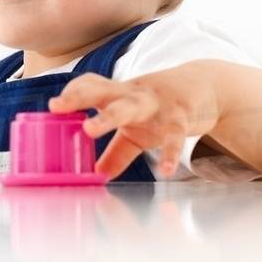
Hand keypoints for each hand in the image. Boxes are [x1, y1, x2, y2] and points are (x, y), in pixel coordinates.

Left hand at [47, 63, 221, 178]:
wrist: (207, 87)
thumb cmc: (162, 107)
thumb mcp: (138, 127)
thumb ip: (118, 151)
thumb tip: (98, 176)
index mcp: (121, 95)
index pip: (92, 86)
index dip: (74, 92)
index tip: (54, 105)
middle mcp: (134, 95)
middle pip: (103, 91)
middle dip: (80, 96)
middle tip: (57, 105)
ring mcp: (157, 103)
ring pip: (131, 106)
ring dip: (108, 116)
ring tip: (89, 129)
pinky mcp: (182, 116)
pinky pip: (174, 135)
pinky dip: (170, 152)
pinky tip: (164, 170)